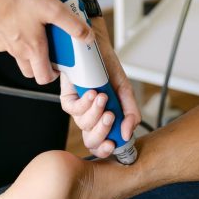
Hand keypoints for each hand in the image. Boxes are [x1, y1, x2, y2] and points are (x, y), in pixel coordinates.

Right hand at [0, 0, 91, 83]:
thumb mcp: (52, 8)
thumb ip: (72, 24)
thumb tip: (86, 36)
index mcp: (32, 49)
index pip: (44, 77)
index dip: (54, 74)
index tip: (60, 64)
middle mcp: (15, 51)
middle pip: (29, 69)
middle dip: (40, 62)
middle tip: (48, 45)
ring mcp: (0, 44)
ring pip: (15, 53)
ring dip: (25, 46)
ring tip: (32, 24)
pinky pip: (2, 40)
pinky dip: (9, 34)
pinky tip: (14, 15)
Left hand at [61, 25, 141, 157]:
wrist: (96, 49)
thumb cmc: (108, 69)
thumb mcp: (125, 91)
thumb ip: (130, 113)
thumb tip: (128, 133)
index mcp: (104, 120)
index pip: (103, 144)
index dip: (106, 149)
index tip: (114, 144)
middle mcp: (91, 117)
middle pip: (91, 140)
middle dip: (102, 131)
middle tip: (110, 116)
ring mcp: (79, 109)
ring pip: (83, 124)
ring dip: (95, 112)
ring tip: (102, 96)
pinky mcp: (67, 99)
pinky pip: (73, 109)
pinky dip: (85, 102)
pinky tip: (92, 92)